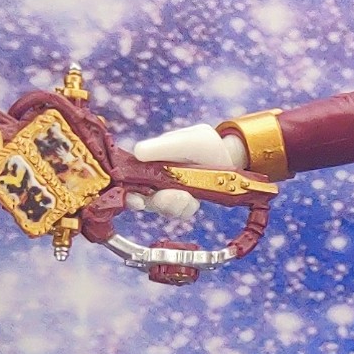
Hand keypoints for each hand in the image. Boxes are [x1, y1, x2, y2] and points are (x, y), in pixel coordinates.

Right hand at [128, 125, 246, 219]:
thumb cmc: (202, 144)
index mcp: (145, 161)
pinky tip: (196, 198)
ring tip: (189, 195)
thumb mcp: (186, 140)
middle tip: (175, 196)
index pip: (126, 179)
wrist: (227, 156)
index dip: (127, 193)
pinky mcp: (181, 203)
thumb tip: (137, 153)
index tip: (137, 200)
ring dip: (175, 205)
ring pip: (161, 209)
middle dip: (158, 202)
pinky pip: (178, 213)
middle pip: (142, 200)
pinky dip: (187, 208)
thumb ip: (163, 146)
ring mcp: (166, 192)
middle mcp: (151, 179)